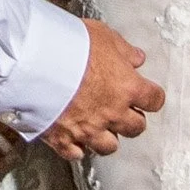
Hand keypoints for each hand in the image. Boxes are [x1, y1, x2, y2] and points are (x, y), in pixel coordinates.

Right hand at [42, 19, 164, 160]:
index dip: (152, 97)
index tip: (148, 95)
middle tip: (124, 110)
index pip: (154, 100)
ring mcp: (88, 129)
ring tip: (100, 127)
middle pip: (136, 127)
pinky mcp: (63, 139)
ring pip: (109, 146)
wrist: (35, 62)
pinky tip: (75, 139)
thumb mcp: (103, 35)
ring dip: (107, 137)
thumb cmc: (70, 45)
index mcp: (127, 87)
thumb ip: (124, 50)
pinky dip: (77, 148)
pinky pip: (76, 154)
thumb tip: (137, 58)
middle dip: (132, 119)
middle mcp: (113, 113)